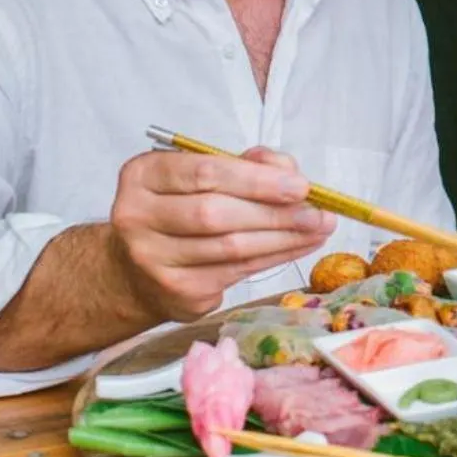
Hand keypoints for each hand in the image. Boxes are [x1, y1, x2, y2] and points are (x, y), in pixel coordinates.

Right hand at [108, 146, 334, 321]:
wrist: (138, 269)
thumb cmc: (179, 209)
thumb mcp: (201, 174)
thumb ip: (244, 165)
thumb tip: (289, 174)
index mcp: (143, 176)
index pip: (205, 172)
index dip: (257, 180)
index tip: (300, 186)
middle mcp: (138, 218)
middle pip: (216, 214)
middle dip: (275, 213)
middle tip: (318, 212)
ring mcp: (154, 260)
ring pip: (231, 248)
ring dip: (283, 238)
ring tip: (318, 229)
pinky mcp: (178, 292)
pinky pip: (237, 272)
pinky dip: (274, 258)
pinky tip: (298, 246)